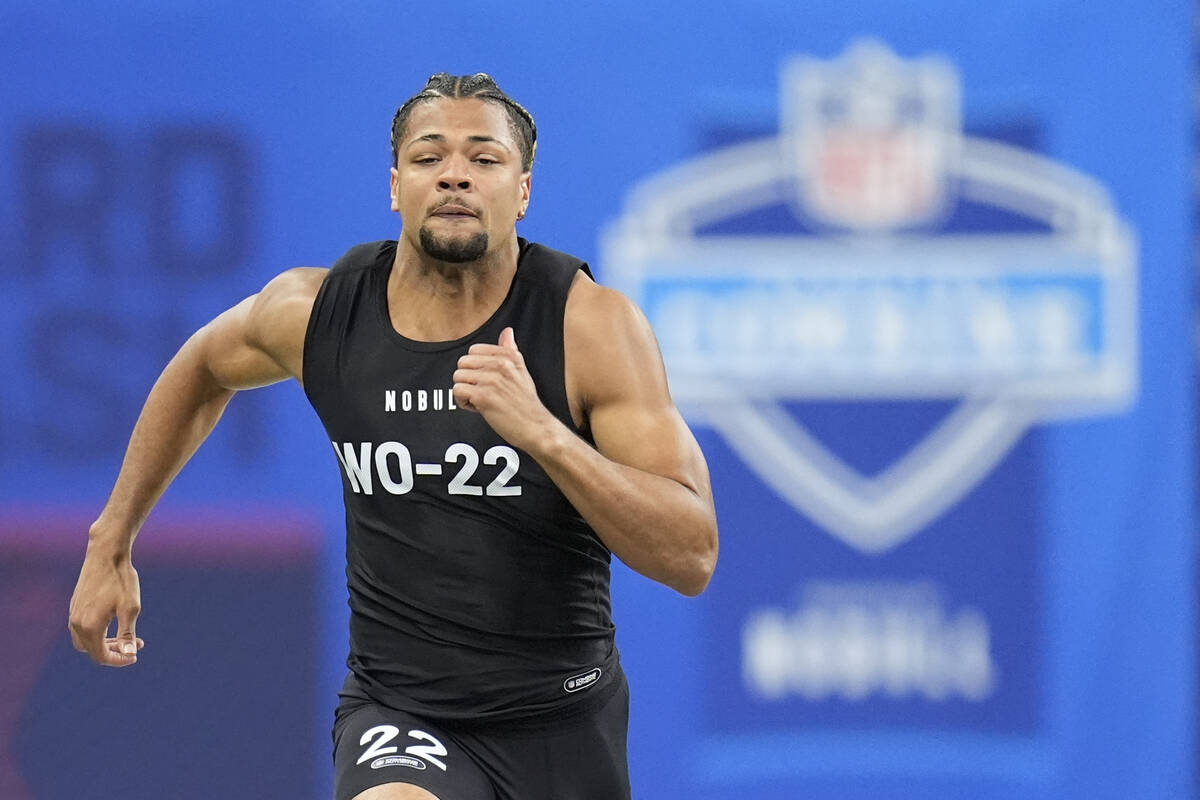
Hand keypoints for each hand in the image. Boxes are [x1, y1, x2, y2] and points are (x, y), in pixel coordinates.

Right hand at [68, 541, 143, 666]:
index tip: (135, 655)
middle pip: (92, 650)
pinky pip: (82, 628)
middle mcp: (76, 623)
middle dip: (113, 652)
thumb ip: (127, 633)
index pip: (101, 656)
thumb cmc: (121, 579)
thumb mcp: (130, 607)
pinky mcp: (75, 605)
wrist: (106, 553)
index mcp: (89, 626)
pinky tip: (113, 622)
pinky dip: (97, 632)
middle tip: (135, 644)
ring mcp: (73, 613)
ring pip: (85, 640)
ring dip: (104, 642)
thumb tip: (127, 654)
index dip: (118, 660)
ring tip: (125, 635)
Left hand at [453, 327, 556, 451]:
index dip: (476, 367)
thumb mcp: (522, 371)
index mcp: (508, 357)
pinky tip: (478, 408)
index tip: (487, 380)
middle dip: (468, 379)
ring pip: (458, 377)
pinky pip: (458, 392)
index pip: (473, 351)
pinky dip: (464, 402)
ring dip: (465, 392)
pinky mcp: (483, 397)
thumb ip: (511, 349)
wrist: (535, 427)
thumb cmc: (527, 403)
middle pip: (462, 363)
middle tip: (482, 391)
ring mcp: (491, 381)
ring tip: (481, 400)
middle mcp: (500, 366)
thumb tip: (507, 331)